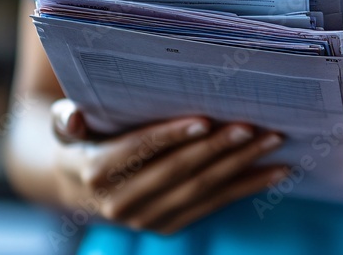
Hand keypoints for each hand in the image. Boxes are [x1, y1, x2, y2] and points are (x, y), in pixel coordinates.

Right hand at [50, 99, 287, 234]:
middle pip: (178, 171)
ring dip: (241, 167)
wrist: (77, 185)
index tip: (204, 120)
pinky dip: (247, 187)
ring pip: (202, 190)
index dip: (171, 136)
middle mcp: (122, 203)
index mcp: (97, 172)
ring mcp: (148, 219)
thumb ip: (65, 118)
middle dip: (218, 148)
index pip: (139, 150)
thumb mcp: (65, 127)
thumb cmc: (81, 140)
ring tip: (272, 143)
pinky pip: (215, 204)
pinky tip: (276, 171)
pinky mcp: (169, 225)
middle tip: (252, 126)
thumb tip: (70, 117)